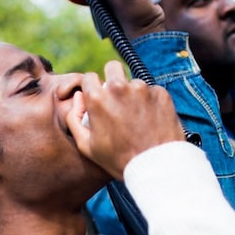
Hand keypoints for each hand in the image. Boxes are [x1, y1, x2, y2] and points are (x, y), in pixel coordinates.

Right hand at [66, 61, 183, 178]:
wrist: (155, 167)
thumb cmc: (119, 159)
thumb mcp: (86, 145)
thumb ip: (73, 118)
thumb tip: (78, 98)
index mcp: (97, 98)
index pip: (89, 77)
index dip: (91, 87)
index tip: (97, 97)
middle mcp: (119, 88)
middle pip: (112, 67)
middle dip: (112, 78)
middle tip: (116, 98)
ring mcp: (142, 89)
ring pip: (133, 82)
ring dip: (133, 94)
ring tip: (136, 118)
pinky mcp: (160, 93)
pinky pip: (152, 91)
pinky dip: (150, 102)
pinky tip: (151, 120)